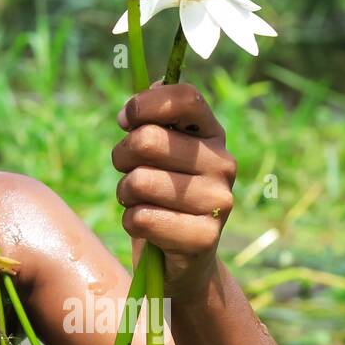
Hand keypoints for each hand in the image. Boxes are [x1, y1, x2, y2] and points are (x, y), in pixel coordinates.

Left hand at [111, 82, 234, 299]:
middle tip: (128, 171)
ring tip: (139, 201)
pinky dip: (131, 222)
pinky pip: (141, 218)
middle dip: (121, 157)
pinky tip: (148, 226)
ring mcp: (219, 200)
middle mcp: (223, 162)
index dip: (144, 104)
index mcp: (212, 133)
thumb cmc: (161, 192)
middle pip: (146, 140)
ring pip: (138, 182)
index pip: (185, 97)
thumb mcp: (156, 151)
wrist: (181, 256)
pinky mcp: (205, 237)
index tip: (124, 121)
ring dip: (125, 193)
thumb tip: (148, 88)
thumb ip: (152, 117)